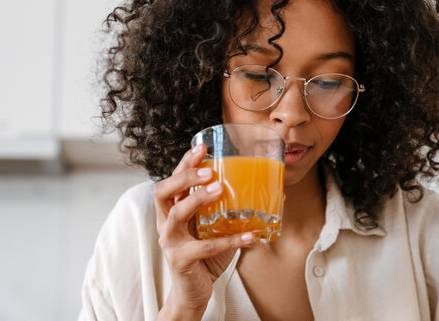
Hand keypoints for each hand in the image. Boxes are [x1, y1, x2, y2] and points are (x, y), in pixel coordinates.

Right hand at [153, 144, 254, 317]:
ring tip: (219, 188)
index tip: (202, 147)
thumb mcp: (215, 228)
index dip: (184, 163)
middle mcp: (166, 223)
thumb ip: (232, 210)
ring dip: (198, 199)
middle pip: (163, 191)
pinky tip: (249, 235)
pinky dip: (229, 240)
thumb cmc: (205, 256)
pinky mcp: (181, 260)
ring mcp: (171, 241)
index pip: (172, 180)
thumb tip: (276, 194)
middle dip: (184, 177)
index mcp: (172, 211)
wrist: (192, 292)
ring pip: (176, 214)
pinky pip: (205, 247)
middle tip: (207, 170)